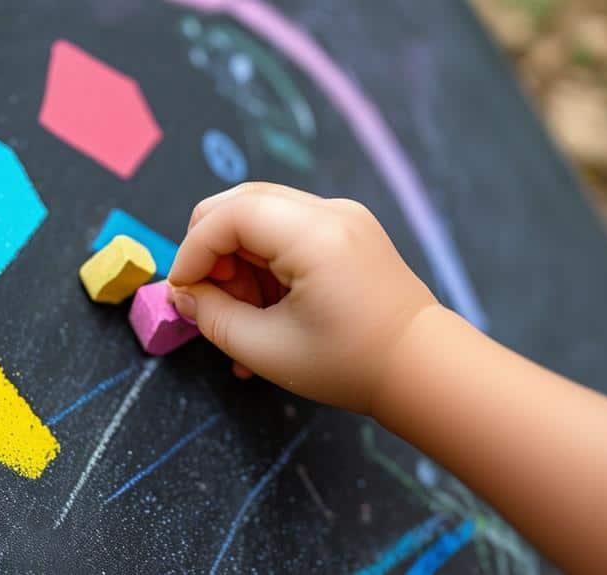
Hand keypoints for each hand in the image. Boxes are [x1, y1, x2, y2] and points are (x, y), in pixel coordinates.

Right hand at [168, 182, 437, 412]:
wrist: (424, 370)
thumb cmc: (349, 365)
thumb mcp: (267, 350)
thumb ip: (213, 318)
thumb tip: (183, 295)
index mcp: (314, 234)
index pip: (229, 215)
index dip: (193, 250)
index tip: (183, 293)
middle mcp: (330, 212)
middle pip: (242, 203)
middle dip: (211, 250)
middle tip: (209, 299)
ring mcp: (343, 217)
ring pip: (261, 216)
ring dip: (236, 260)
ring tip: (243, 315)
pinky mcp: (348, 231)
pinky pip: (287, 232)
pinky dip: (263, 263)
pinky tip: (264, 309)